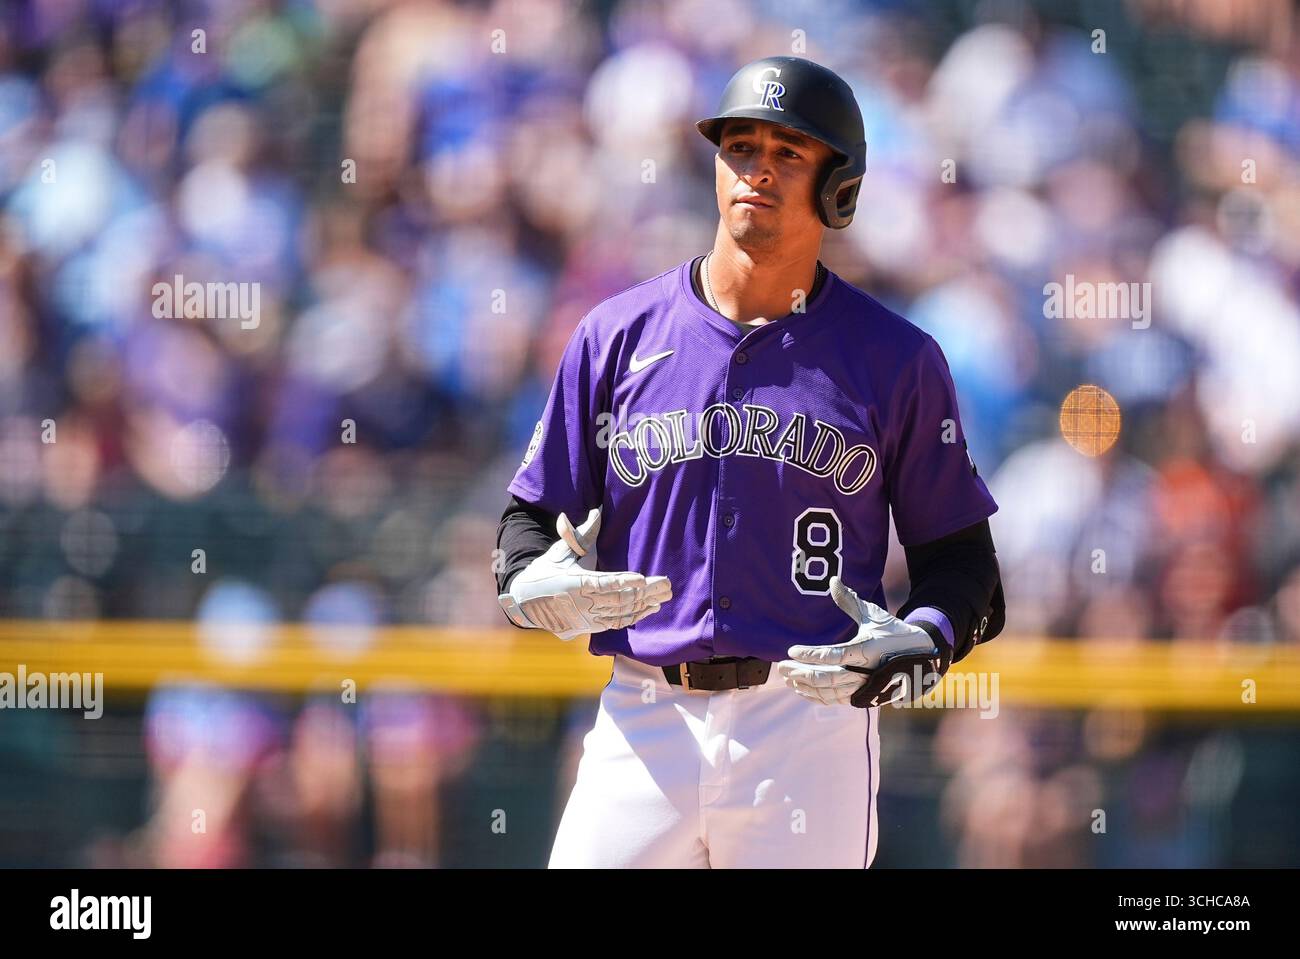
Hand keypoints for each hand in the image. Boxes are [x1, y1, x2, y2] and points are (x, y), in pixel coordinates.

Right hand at [498, 507, 671, 640]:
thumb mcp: (559, 551)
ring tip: (663, 597)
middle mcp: (582, 603)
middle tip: (667, 585)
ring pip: (621, 613)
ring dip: (644, 605)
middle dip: (646, 593)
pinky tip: (650, 610)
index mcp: (575, 582)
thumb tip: (595, 512)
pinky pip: (616, 624)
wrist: (525, 602)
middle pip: (619, 599)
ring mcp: (586, 617)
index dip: (624, 581)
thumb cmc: (544, 572)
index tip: (643, 578)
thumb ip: (579, 534)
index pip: (603, 583)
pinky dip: (634, 617)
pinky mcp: (589, 627)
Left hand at [778, 576, 947, 706]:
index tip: (791, 650)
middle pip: (825, 678)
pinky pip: (835, 701)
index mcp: (867, 650)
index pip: (832, 656)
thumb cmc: (895, 634)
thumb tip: (833, 580)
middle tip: (781, 667)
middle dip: (800, 673)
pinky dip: (816, 697)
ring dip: (805, 687)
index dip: (810, 655)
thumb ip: (850, 601)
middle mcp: (865, 673)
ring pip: (828, 692)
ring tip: (788, 679)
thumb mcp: (875, 616)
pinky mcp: (863, 698)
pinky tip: (802, 690)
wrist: (923, 660)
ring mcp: (864, 688)